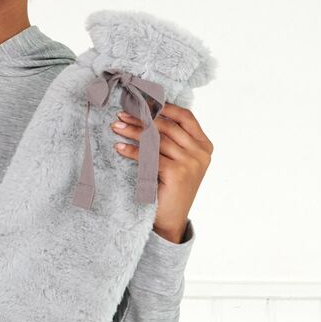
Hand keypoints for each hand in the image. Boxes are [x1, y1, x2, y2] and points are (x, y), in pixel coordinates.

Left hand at [109, 102, 212, 240]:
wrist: (170, 220)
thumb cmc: (170, 188)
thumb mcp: (176, 160)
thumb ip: (171, 140)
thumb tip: (147, 113)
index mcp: (204, 145)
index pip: (185, 117)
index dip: (164, 106)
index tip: (142, 101)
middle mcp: (201, 152)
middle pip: (167, 126)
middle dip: (142, 118)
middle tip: (122, 114)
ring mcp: (191, 162)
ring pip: (157, 139)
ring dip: (133, 131)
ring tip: (116, 127)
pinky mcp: (177, 173)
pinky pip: (150, 157)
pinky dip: (132, 151)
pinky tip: (119, 147)